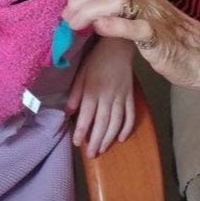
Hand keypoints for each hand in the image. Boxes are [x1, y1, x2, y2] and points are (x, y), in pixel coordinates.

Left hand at [62, 0, 199, 93]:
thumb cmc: (173, 41)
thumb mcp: (142, 20)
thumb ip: (118, 13)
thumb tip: (84, 13)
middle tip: (67, 19)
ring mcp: (153, 17)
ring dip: (89, 10)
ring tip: (75, 25)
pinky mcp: (161, 38)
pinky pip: (138, 28)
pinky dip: (116, 26)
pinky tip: (100, 27)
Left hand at [66, 37, 134, 157]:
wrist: (118, 45)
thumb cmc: (96, 59)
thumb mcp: (80, 73)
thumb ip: (75, 93)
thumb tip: (68, 112)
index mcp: (92, 90)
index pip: (86, 116)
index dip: (82, 131)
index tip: (77, 144)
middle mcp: (107, 95)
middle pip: (102, 123)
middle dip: (96, 141)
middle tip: (91, 155)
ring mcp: (121, 96)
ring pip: (117, 122)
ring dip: (110, 138)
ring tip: (102, 150)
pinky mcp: (131, 95)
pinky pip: (131, 114)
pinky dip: (128, 128)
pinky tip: (122, 138)